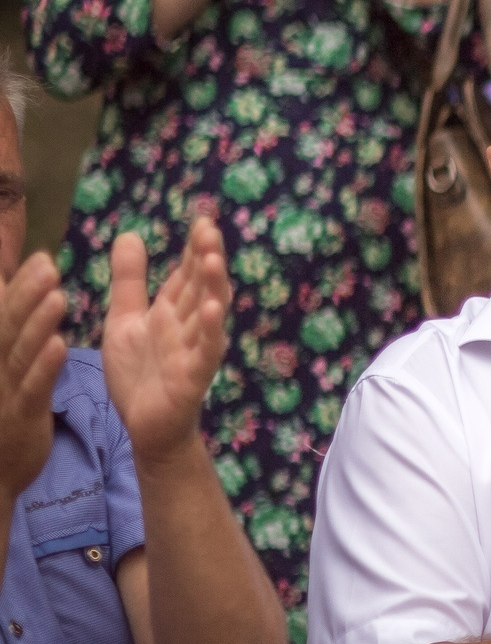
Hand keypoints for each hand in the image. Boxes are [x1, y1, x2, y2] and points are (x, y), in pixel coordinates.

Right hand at [0, 254, 68, 508]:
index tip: (39, 254)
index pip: (4, 312)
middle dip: (26, 293)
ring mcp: (4, 389)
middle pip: (8, 324)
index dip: (17, 283)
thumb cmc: (5, 409)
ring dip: (38, 322)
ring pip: (20, 351)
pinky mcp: (21, 414)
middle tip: (47, 262)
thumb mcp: (6, 365)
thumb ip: (12, 330)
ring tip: (58, 294)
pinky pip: (34, 387)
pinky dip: (45, 366)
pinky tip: (61, 345)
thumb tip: (10, 291)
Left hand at [100, 215, 230, 462]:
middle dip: (206, 257)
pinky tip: (211, 310)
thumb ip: (130, 280)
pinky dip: (210, 331)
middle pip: (201, 286)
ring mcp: (195, 349)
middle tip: (209, 228)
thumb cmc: (140, 373)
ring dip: (212, 287)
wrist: (145, 425)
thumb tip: (131, 234)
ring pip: (209, 313)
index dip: (194, 247)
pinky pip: (206, 351)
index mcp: (172, 310)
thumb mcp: (125, 318)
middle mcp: (189, 325)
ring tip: (212, 259)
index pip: (187, 272)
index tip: (201, 218)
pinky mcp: (194, 376)